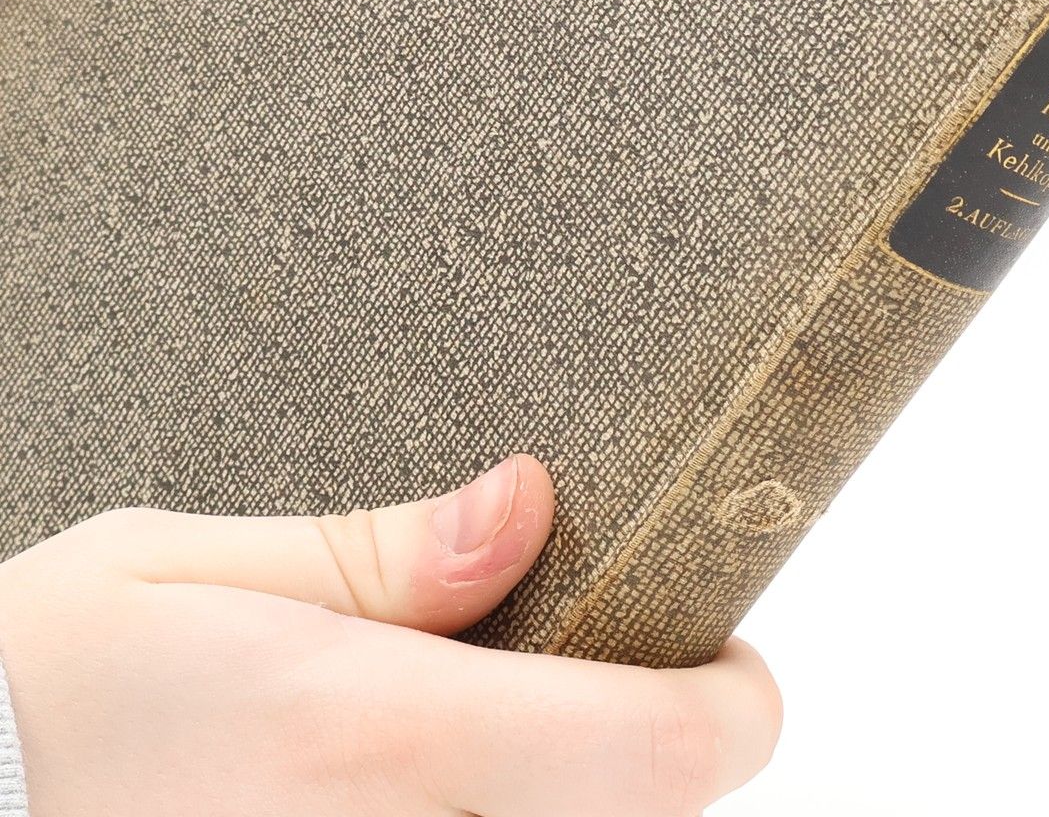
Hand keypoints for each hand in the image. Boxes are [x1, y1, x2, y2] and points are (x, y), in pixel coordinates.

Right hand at [0, 456, 780, 813]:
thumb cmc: (43, 689)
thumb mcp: (186, 568)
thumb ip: (383, 554)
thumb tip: (532, 505)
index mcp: (370, 735)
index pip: (656, 754)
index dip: (735, 706)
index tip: (730, 657)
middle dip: (653, 752)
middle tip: (603, 671)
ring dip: (580, 802)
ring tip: (509, 725)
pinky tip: (437, 787)